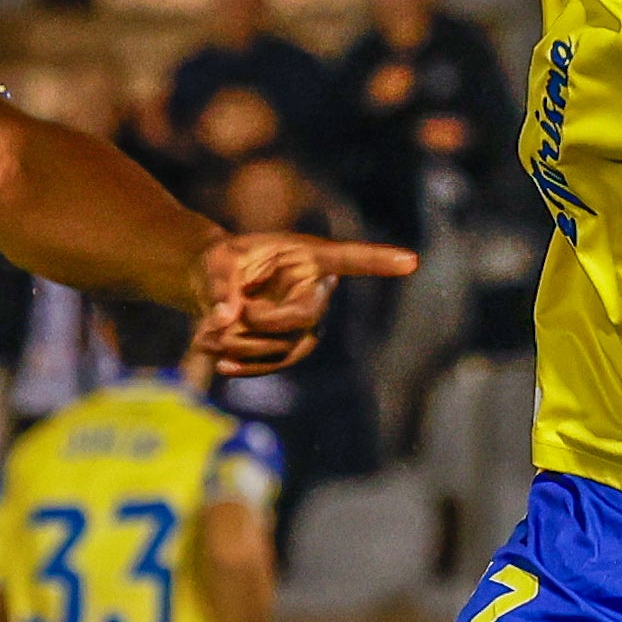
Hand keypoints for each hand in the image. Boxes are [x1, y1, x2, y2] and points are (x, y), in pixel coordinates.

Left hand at [189, 228, 418, 372]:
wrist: (210, 287)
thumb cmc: (218, 262)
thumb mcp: (213, 261)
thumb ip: (218, 284)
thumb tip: (226, 318)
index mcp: (307, 255)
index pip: (348, 258)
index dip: (378, 261)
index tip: (411, 261)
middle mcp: (317, 288)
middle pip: (306, 315)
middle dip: (263, 321)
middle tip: (228, 315)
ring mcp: (309, 321)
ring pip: (289, 346)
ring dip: (247, 346)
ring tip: (210, 335)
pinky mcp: (295, 344)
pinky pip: (280, 363)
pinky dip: (250, 366)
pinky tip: (222, 364)